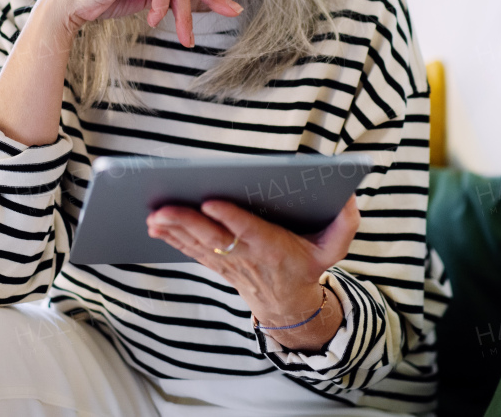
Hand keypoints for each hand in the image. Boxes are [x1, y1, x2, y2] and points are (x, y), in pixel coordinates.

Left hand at [146, 196, 359, 350]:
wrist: (289, 304)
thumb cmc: (308, 266)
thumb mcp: (334, 248)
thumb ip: (345, 222)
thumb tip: (348, 195)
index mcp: (274, 247)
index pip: (249, 232)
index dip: (230, 219)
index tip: (211, 201)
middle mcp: (247, 256)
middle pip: (214, 238)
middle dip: (187, 223)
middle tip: (163, 208)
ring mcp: (229, 262)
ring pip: (197, 245)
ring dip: (173, 231)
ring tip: (152, 215)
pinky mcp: (217, 264)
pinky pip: (191, 251)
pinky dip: (172, 239)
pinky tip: (154, 226)